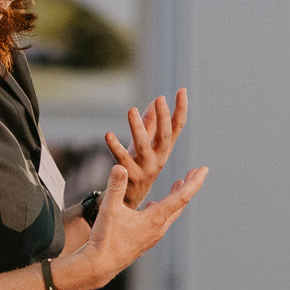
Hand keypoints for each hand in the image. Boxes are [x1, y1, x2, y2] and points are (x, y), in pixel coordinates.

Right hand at [74, 162, 206, 288]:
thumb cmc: (105, 239)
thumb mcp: (109, 209)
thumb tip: (120, 167)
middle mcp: (158, 228)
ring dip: (176, 197)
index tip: (204, 169)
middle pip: (180, 204)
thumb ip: (115, 187)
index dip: (194, 182)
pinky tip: (154, 205)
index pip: (181, 198)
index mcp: (154, 219)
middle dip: (189, 186)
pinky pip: (160, 221)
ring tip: (179, 184)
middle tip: (198, 171)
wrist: (100, 265)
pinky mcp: (145, 240)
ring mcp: (153, 236)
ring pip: (171, 213)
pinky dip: (163, 208)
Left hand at [105, 88, 187, 207]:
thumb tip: (156, 100)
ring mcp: (144, 168)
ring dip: (138, 128)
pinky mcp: (128, 175)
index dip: (180, 109)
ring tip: (131, 110)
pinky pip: (120, 159)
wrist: (129, 199)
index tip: (182, 90)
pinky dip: (115, 147)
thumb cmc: (138, 166)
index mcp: (164, 149)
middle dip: (163, 118)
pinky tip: (108, 134)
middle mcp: (158, 158)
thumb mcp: (146, 145)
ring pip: (143, 146)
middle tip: (160, 99)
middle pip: (164, 136)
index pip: (176, 127)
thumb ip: (150, 123)